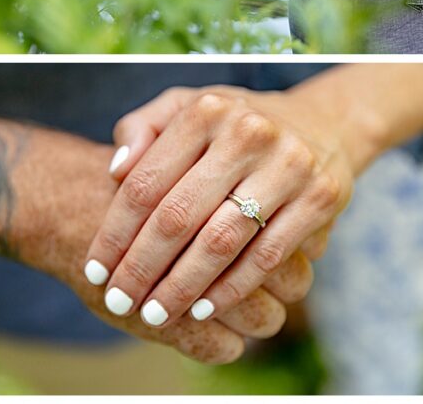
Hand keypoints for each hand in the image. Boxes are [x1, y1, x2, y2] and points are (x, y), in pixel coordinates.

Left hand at [86, 85, 351, 329]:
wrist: (327, 123)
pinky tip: (204, 308)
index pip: (145, 183)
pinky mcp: (321, 196)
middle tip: (119, 302)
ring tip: (156, 315)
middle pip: (178, 216)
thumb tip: (115, 171)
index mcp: (208, 109)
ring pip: (221, 241)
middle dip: (142, 268)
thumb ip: (144, 127)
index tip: (95, 271)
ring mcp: (290, 164)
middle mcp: (250, 132)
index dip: (114, 233)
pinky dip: (232, 288)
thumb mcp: (191, 106)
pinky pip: (267, 255)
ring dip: (182, 287)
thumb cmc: (240, 124)